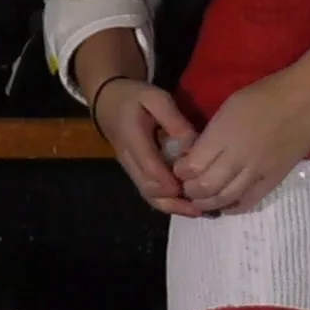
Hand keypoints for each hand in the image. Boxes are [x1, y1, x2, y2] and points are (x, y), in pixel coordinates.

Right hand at [92, 78, 212, 217]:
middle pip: (148, 188)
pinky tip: (187, 206)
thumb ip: (173, 119)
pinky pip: (149, 193)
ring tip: (198, 211)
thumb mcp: (155, 98)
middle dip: (174, 201)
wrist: (108, 104)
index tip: (191, 187)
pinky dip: (167, 203)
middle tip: (201, 205)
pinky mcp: (135, 173)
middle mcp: (129, 159)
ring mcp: (131, 169)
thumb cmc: (135, 98)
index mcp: (132, 138)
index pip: (149, 166)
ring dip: (172, 206)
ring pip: (148, 195)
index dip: (169, 180)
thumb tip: (191, 143)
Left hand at [171, 19, 309, 213]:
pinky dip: (231, 208)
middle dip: (189, 190)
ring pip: (224, 198)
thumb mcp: (228, 107)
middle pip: (204, 186)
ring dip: (206, 203)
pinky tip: (224, 206)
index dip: (180, 171)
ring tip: (200, 199)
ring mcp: (256, 172)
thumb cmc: (265, 96)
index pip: (192, 165)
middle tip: (186, 186)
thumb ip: (211, 133)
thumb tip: (196, 153)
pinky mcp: (273, 181)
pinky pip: (248, 202)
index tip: (179, 168)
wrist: (306, 102)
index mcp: (223, 134)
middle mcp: (237, 157)